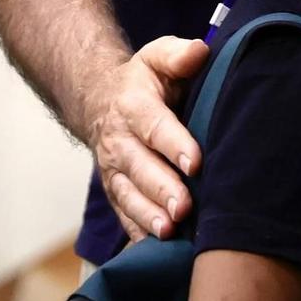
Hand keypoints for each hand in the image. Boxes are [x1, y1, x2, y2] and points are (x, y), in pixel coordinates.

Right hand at [88, 36, 208, 240]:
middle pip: (140, 167)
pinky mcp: (116, 191)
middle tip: (184, 207)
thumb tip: (199, 52)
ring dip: (148, 215)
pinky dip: (138, 232)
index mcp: (133, 105)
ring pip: (129, 195)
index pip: (154, 125)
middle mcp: (119, 141)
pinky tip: (155, 249)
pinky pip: (124, 215)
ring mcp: (114, 170)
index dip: (174, 143)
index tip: (196, 161)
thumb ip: (177, 55)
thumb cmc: (144, 81)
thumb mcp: (157, 57)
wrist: (102, 102)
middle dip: (161, 188)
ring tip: (169, 231)